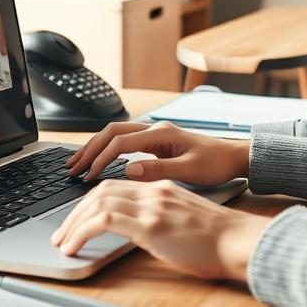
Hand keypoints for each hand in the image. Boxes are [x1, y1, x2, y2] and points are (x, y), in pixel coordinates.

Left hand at [50, 179, 270, 280]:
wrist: (239, 241)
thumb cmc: (218, 239)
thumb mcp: (182, 221)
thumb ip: (158, 218)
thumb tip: (138, 231)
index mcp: (161, 188)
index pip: (114, 185)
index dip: (90, 201)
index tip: (76, 219)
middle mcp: (154, 191)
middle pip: (101, 190)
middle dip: (74, 212)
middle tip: (60, 232)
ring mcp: (152, 205)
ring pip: (97, 202)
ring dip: (73, 222)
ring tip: (62, 242)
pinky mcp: (151, 224)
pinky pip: (104, 221)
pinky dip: (82, 231)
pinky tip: (74, 246)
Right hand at [64, 121, 249, 185]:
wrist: (234, 157)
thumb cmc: (216, 164)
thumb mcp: (190, 171)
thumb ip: (159, 170)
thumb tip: (129, 170)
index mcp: (161, 134)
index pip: (120, 143)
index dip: (101, 159)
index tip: (88, 176)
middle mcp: (154, 129)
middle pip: (111, 133)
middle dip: (89, 149)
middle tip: (71, 167)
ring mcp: (154, 134)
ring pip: (115, 135)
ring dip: (95, 148)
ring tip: (78, 164)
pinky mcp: (156, 141)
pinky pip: (123, 141)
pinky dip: (107, 150)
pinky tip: (99, 162)